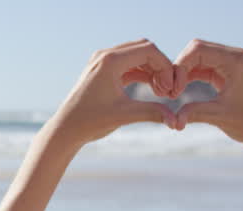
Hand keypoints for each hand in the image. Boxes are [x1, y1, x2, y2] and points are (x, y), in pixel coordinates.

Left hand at [48, 39, 178, 146]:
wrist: (65, 130)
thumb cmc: (90, 122)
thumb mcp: (124, 115)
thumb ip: (152, 113)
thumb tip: (176, 121)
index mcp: (110, 61)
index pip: (149, 50)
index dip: (165, 67)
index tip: (170, 88)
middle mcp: (105, 56)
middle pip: (144, 49)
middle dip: (160, 66)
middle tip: (167, 89)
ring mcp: (101, 61)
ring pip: (137, 56)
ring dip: (151, 70)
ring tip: (161, 92)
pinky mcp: (101, 70)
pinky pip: (128, 65)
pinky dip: (141, 73)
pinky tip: (152, 89)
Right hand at [172, 39, 242, 147]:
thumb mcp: (220, 116)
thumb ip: (195, 113)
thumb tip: (172, 121)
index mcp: (236, 61)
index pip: (198, 50)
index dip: (180, 67)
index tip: (174, 91)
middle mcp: (233, 56)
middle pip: (196, 49)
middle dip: (179, 67)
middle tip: (171, 92)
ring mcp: (229, 63)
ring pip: (196, 57)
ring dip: (182, 72)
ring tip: (173, 93)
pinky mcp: (225, 72)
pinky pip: (201, 67)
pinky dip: (188, 77)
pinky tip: (180, 91)